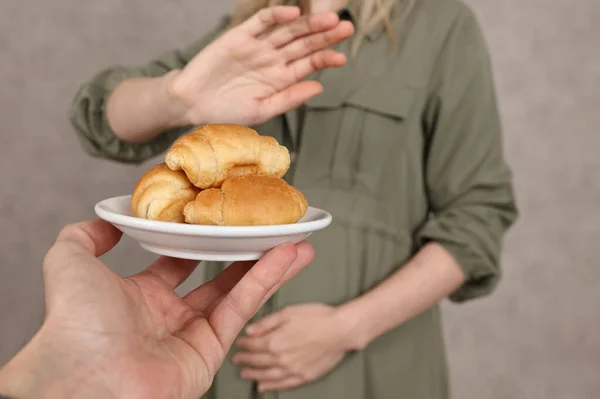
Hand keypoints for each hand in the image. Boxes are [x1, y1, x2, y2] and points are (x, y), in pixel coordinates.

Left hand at [0, 219, 313, 398]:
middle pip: (218, 279)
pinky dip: (266, 281)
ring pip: (238, 293)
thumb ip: (84, 236)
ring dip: (269, 266)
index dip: (201, 242)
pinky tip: (286, 257)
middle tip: (270, 233)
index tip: (222, 221)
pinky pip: (241, 309)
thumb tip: (108, 221)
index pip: (179, 264)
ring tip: (297, 242)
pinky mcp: (211, 351)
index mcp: (138, 298)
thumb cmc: (72, 322)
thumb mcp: (69, 262)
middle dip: (247, 255)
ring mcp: (191, 336)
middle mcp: (168, 318)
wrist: (84, 374)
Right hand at [169, 6, 353, 125]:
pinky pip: (261, 22)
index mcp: (280, 78)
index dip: (325, 59)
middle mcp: (272, 59)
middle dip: (325, 36)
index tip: (342, 58)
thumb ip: (290, 98)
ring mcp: (258, 46)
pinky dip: (276, 16)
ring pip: (287, 31)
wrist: (192, 103)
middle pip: (303, 44)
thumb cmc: (226, 111)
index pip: (308, 64)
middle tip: (346, 27)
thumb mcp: (262, 109)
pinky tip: (292, 13)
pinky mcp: (240, 36)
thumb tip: (320, 87)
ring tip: (329, 19)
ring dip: (307, 24)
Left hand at [233, 303, 356, 391]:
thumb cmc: (317, 317)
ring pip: (268, 376)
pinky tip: (263, 386)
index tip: (238, 343)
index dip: (243, 344)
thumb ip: (266, 322)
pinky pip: (283, 385)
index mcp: (275, 341)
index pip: (253, 345)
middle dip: (245, 360)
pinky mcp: (304, 376)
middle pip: (258, 361)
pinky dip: (271, 387)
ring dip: (254, 375)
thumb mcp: (288, 312)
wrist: (341, 330)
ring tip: (245, 374)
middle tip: (236, 359)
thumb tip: (248, 330)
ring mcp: (293, 370)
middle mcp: (281, 359)